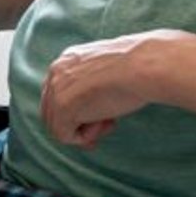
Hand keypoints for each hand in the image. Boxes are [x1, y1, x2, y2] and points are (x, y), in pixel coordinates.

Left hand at [38, 31, 166, 148]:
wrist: (143, 66)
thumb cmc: (137, 69)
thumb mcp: (108, 72)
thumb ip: (93, 84)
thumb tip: (90, 108)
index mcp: (68, 59)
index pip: (58, 93)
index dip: (77, 112)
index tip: (99, 119)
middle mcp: (56, 71)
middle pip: (52, 111)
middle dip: (78, 124)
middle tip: (106, 126)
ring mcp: (57, 89)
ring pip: (57, 126)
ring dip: (83, 131)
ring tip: (109, 122)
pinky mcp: (63, 107)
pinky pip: (64, 135)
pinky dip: (85, 137)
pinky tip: (106, 122)